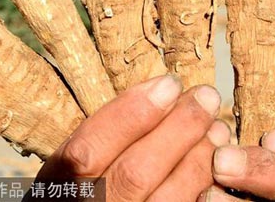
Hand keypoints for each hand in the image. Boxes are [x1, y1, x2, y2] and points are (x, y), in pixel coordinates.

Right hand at [34, 74, 230, 200]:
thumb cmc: (83, 191)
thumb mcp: (71, 165)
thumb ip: (106, 135)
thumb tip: (164, 93)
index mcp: (57, 187)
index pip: (87, 151)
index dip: (131, 114)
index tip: (169, 84)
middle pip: (135, 174)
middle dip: (178, 129)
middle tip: (206, 97)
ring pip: (167, 199)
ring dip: (199, 157)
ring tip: (217, 128)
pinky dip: (203, 185)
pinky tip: (215, 162)